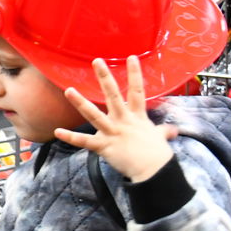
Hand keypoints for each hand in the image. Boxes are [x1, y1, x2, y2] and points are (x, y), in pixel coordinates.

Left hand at [53, 56, 176, 182]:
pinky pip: (85, 142)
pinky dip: (70, 137)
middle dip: (105, 78)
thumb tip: (173, 131)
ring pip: (94, 115)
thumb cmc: (157, 155)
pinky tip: (57, 131)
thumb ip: (162, 131)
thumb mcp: (160, 138)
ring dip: (80, 103)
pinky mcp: (104, 146)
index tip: (132, 57)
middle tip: (96, 61)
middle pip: (113, 96)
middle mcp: (124, 121)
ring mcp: (113, 132)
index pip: (137, 91)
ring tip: (68, 90)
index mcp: (137, 117)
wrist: (154, 172)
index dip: (135, 74)